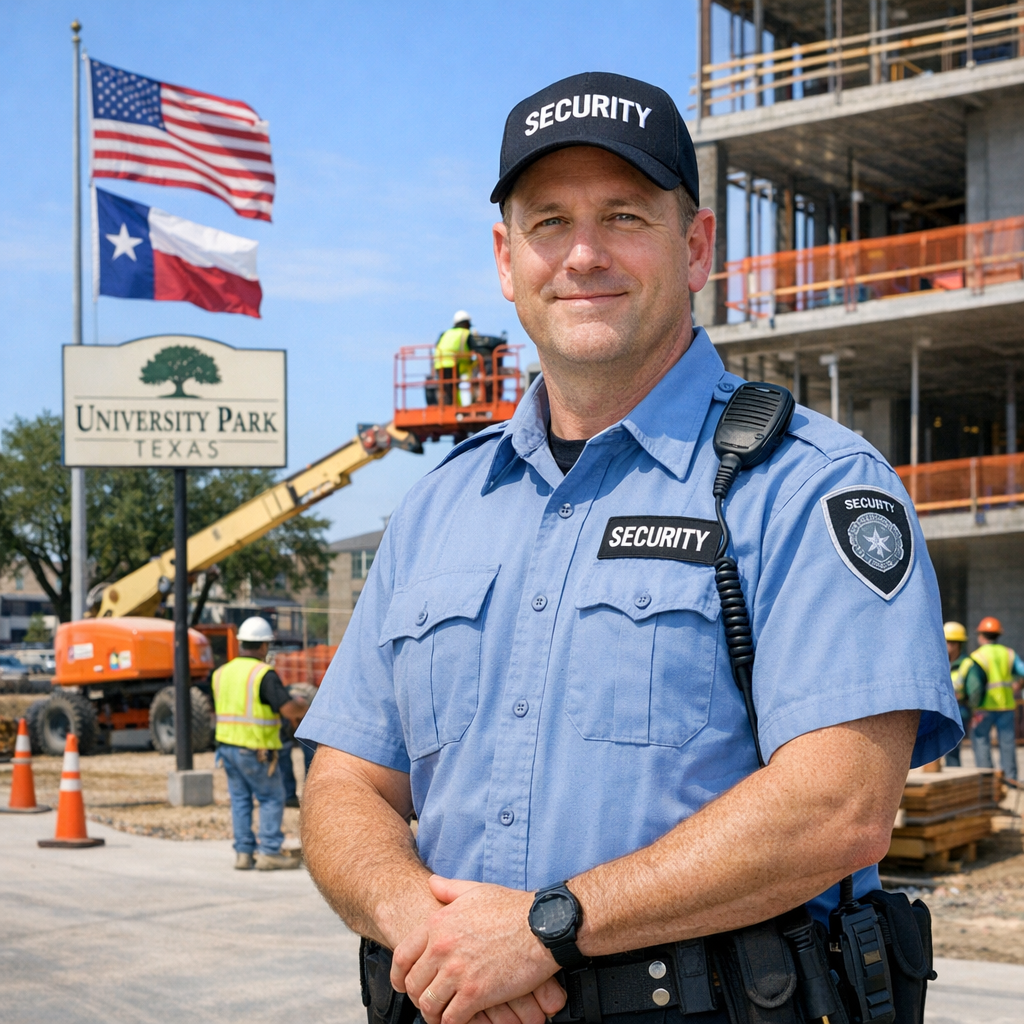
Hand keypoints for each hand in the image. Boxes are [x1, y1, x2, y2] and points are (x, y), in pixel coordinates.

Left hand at [391, 876, 565, 1023]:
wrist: (541, 926)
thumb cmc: (513, 908)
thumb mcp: (476, 890)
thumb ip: (448, 889)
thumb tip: (432, 883)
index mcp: (438, 924)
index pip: (402, 956)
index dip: (399, 975)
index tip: (403, 984)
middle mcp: (442, 948)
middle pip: (414, 984)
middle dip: (418, 997)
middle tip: (427, 1002)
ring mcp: (457, 972)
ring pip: (429, 1005)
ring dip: (433, 1014)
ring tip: (441, 1015)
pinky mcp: (475, 994)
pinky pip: (451, 1019)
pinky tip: (459, 1021)